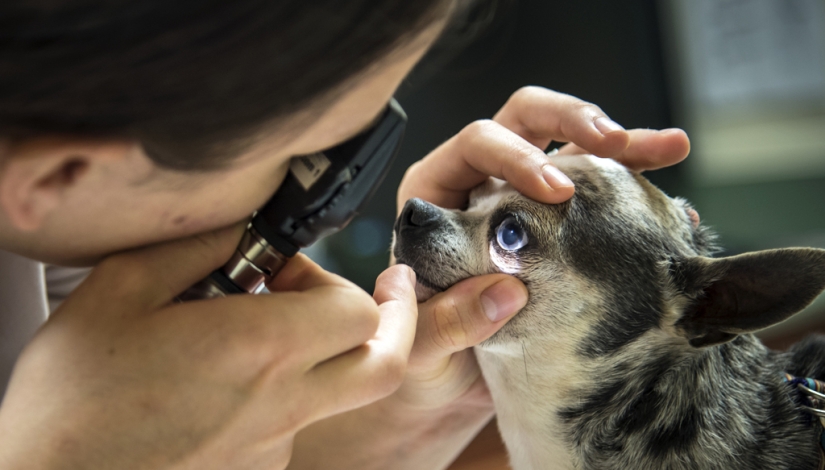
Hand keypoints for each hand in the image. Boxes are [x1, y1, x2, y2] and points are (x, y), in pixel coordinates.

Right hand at [0, 225, 417, 469]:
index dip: (336, 276)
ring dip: (330, 354)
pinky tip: (227, 378)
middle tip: (384, 294)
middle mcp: (281, 403)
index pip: (359, 309)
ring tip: (267, 331)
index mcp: (256, 348)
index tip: (289, 270)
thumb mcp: (120, 290)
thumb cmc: (72, 397)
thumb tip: (243, 230)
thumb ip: (195, 248)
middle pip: (386, 363)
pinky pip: (297, 424)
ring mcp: (272, 445)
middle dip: (392, 320)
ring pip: (344, 394)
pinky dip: (285, 391)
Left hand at [392, 87, 690, 410]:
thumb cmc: (422, 361)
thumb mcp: (416, 350)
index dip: (517, 156)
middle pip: (526, 122)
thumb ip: (443, 322)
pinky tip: (675, 210)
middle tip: (617, 143)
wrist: (450, 389)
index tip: (558, 191)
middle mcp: (480, 186)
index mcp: (435, 196)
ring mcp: (525, 203)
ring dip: (624, 143)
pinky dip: (638, 194)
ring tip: (669, 146)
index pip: (476, 143)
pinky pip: (601, 196)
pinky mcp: (562, 231)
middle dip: (575, 122)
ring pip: (571, 149)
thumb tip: (505, 289)